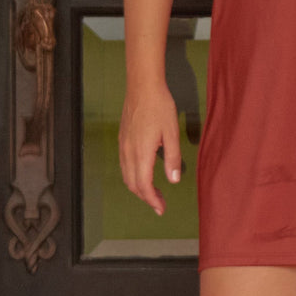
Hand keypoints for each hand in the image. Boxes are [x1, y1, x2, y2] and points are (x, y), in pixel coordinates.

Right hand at [119, 83, 181, 215]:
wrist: (142, 86)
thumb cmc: (160, 107)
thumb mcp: (172, 132)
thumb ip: (173, 158)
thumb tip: (174, 181)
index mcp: (141, 154)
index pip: (144, 186)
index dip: (152, 200)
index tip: (161, 209)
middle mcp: (128, 153)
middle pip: (133, 184)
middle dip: (146, 197)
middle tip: (160, 203)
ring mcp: (123, 146)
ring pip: (126, 176)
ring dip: (138, 187)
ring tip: (153, 191)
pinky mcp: (122, 139)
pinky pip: (124, 165)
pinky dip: (132, 176)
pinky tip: (143, 172)